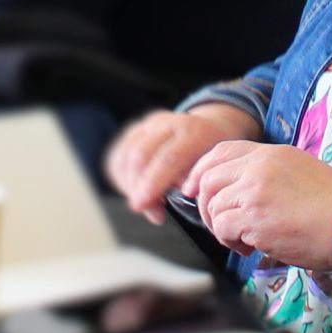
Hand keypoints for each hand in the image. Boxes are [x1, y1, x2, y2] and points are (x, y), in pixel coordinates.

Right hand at [106, 103, 261, 221]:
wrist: (210, 128)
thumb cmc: (212, 156)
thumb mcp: (213, 168)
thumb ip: (195, 183)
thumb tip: (177, 197)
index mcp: (192, 131)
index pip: (167, 158)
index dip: (152, 184)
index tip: (141, 206)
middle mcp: (166, 122)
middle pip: (140, 156)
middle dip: (137, 188)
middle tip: (149, 210)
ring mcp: (148, 125)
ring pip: (125, 156)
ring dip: (130, 186)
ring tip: (148, 203)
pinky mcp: (134, 131)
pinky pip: (117, 157)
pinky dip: (123, 179)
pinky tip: (137, 191)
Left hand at [184, 142, 331, 274]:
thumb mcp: (298, 171)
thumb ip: (266, 174)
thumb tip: (237, 192)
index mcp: (269, 153)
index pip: (220, 151)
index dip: (201, 170)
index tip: (194, 189)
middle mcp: (258, 167)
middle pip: (209, 179)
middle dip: (206, 205)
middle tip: (221, 225)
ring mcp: (254, 191)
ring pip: (213, 206)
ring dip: (221, 228)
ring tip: (243, 240)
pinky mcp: (254, 218)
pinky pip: (223, 228)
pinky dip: (230, 241)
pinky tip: (250, 247)